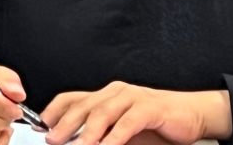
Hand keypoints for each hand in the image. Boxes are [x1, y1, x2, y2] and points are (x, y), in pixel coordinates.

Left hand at [43, 85, 228, 144]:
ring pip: (102, 112)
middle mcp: (115, 92)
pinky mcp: (150, 107)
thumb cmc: (156, 125)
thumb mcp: (123, 131)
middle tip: (52, 139)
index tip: (39, 126)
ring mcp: (132, 97)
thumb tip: (78, 144)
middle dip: (64, 124)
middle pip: (83, 105)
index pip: (72, 98)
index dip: (53, 111)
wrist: (192, 115)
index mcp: (105, 95)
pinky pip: (128, 122)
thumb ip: (102, 135)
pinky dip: (115, 137)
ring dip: (87, 131)